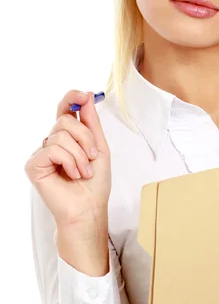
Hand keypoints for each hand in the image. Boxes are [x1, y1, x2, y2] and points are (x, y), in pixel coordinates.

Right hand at [25, 90, 110, 229]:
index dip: (72, 97)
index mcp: (67, 136)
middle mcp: (52, 142)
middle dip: (85, 137)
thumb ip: (91, 123)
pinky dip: (69, 162)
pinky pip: (53, 149)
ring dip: (80, 155)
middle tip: (93, 157)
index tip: (86, 94)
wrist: (89, 208)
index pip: (64, 109)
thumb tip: (87, 96)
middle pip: (65, 120)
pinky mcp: (33, 165)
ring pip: (60, 135)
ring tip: (83, 172)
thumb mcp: (99, 147)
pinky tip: (72, 175)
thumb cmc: (95, 183)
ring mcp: (41, 153)